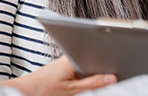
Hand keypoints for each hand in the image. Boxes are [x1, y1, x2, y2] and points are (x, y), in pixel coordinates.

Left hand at [0, 56, 116, 95]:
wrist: (26, 92)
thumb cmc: (44, 90)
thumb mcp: (72, 91)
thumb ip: (93, 84)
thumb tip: (112, 79)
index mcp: (74, 57)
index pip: (97, 54)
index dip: (110, 60)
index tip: (121, 67)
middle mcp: (71, 56)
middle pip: (95, 59)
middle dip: (104, 68)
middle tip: (112, 78)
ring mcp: (69, 61)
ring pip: (89, 65)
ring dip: (94, 73)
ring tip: (91, 82)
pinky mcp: (66, 67)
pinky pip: (82, 69)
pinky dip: (86, 77)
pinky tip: (82, 86)